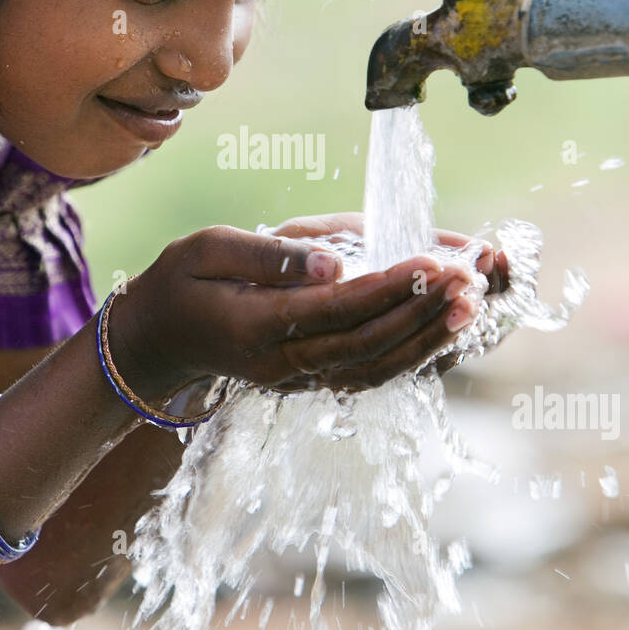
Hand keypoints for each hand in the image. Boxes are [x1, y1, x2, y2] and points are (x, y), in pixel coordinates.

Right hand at [107, 222, 485, 402]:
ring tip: (471, 304)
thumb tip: (329, 262)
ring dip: (427, 338)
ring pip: (375, 367)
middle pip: (366, 343)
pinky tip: (443, 328)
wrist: (157, 340)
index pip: (336, 309)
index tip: (434, 263)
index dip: (389, 288)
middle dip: (423, 312)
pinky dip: (412, 353)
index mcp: (254, 327)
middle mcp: (282, 364)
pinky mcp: (311, 380)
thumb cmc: (181, 282)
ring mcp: (298, 379)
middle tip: (470, 279)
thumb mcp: (206, 249)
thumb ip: (267, 255)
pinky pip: (370, 373)